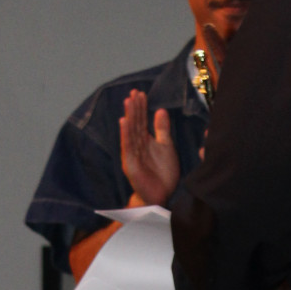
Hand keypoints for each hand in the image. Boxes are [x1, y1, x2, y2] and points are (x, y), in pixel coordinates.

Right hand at [118, 91, 181, 205]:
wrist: (161, 197)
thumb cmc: (163, 174)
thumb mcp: (166, 147)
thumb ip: (162, 130)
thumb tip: (160, 110)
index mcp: (145, 141)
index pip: (141, 121)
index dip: (141, 107)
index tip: (140, 93)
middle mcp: (137, 146)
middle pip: (135, 124)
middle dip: (134, 108)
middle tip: (134, 92)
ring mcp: (132, 155)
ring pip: (130, 132)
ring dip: (129, 116)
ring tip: (128, 102)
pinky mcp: (130, 165)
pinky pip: (128, 147)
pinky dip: (125, 134)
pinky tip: (124, 122)